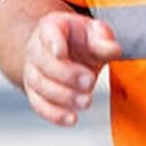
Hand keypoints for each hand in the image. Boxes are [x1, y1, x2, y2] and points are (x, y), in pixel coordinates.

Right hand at [21, 10, 121, 126]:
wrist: (66, 53)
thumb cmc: (81, 40)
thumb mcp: (95, 32)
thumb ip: (103, 39)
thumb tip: (113, 49)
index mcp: (51, 27)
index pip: (48, 32)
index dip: (52, 43)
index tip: (60, 53)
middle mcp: (37, 49)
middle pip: (43, 62)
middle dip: (66, 74)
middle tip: (89, 81)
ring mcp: (33, 72)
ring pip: (40, 86)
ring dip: (63, 96)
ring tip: (86, 101)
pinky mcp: (35, 93)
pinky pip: (39, 105)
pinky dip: (54, 114)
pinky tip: (72, 118)